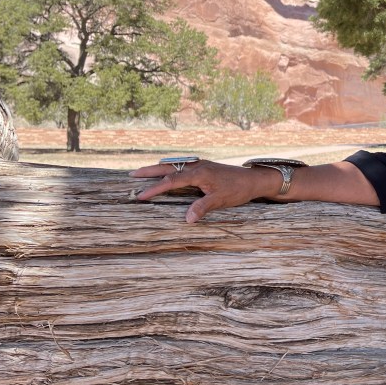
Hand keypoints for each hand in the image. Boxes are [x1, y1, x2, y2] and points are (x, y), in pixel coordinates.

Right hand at [130, 160, 279, 222]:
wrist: (253, 179)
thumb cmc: (238, 190)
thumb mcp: (220, 200)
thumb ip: (202, 207)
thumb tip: (187, 219)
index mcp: (199, 173)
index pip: (171, 180)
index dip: (154, 188)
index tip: (140, 195)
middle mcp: (197, 165)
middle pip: (168, 167)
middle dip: (149, 171)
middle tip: (131, 175)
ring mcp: (200, 165)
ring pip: (174, 165)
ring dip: (158, 169)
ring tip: (142, 173)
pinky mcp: (204, 167)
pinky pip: (181, 166)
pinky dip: (169, 169)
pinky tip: (165, 173)